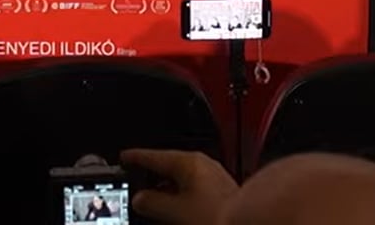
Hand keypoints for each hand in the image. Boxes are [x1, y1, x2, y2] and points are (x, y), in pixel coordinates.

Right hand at [120, 148, 237, 224]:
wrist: (250, 221)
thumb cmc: (218, 215)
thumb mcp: (176, 211)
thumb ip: (153, 203)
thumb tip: (140, 199)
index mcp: (189, 163)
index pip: (155, 156)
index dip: (136, 157)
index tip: (124, 157)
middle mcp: (203, 165)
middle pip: (170, 166)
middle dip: (152, 176)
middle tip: (136, 182)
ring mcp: (213, 177)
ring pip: (182, 179)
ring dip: (167, 189)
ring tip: (155, 201)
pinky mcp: (221, 192)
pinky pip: (193, 189)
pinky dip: (180, 196)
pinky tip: (177, 210)